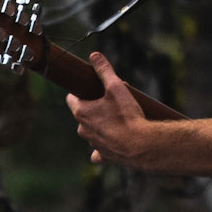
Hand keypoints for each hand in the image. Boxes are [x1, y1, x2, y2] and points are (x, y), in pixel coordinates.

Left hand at [67, 52, 152, 167]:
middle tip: (110, 103)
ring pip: (92, 132)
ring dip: (100, 126)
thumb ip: (104, 70)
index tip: (88, 89)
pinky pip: (99, 153)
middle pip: (83, 115)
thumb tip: (94, 55)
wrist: (141, 144)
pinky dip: (104, 148)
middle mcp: (83, 130)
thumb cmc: (127, 115)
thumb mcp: (116, 87)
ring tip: (118, 120)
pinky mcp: (104, 156)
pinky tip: (113, 143)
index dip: (80, 92)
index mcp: (82, 112)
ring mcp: (93, 145)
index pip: (71, 99)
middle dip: (94, 109)